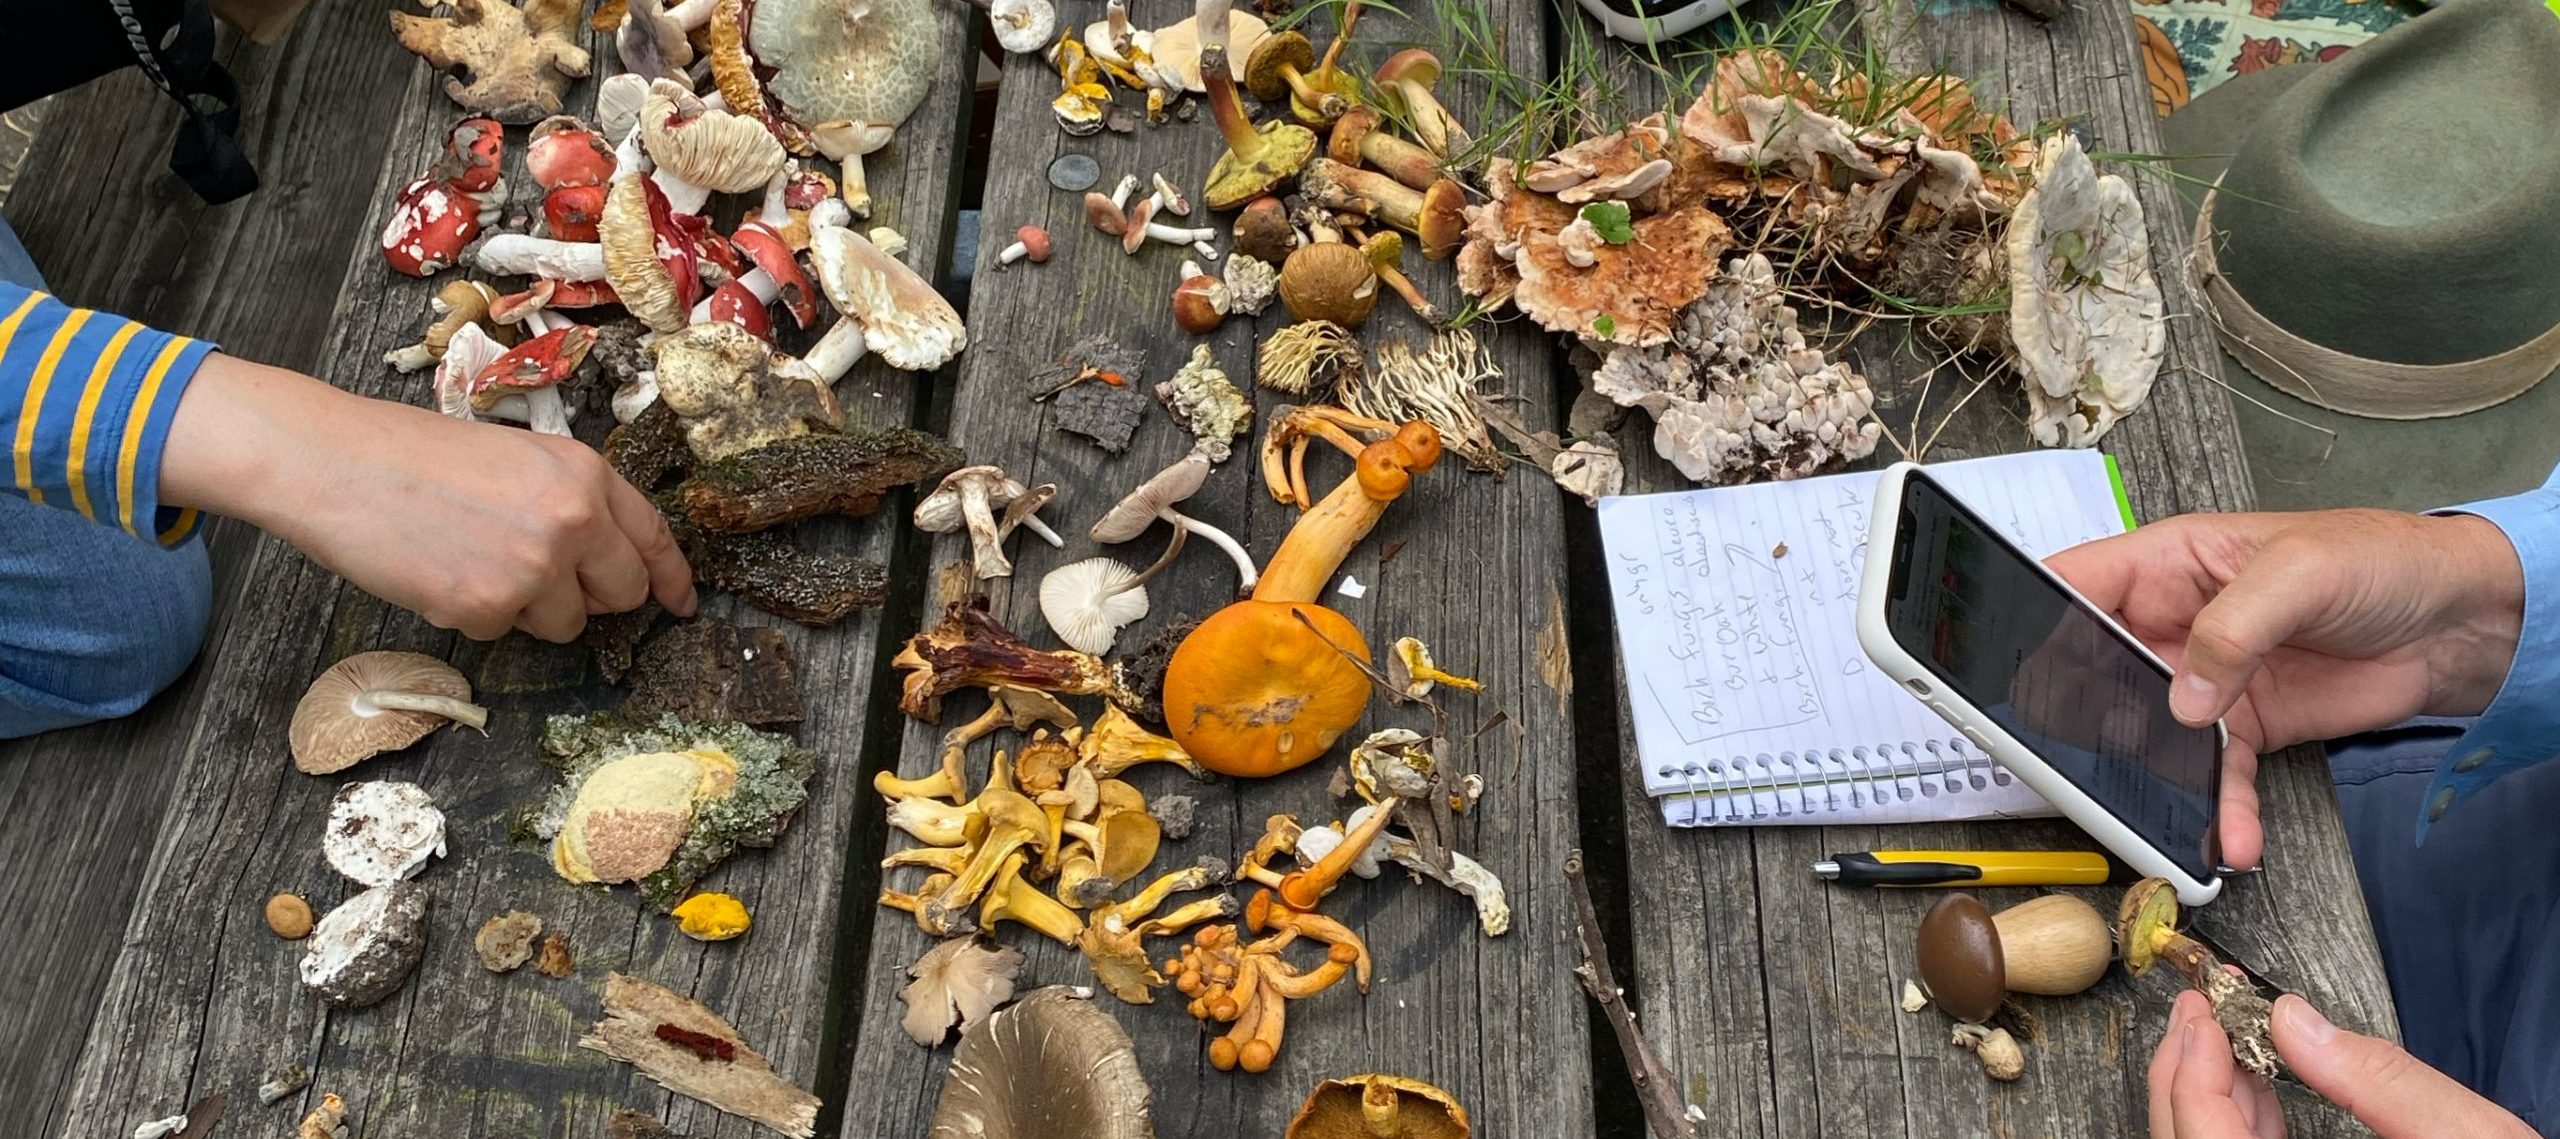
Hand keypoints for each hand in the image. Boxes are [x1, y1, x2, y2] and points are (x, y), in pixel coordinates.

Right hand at [160, 353, 694, 640]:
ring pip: (566, 624)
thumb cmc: (415, 454)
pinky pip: (505, 632)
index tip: (682, 603)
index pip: (653, 538)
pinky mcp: (489, 606)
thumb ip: (570, 502)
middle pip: (622, 594)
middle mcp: (573, 521)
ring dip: (531, 609)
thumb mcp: (517, 458)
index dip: (671, 578)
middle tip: (547, 580)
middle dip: (595, 598)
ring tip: (476, 560)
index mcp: (585, 474)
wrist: (335, 464)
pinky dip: (476, 613)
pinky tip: (442, 571)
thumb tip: (604, 557)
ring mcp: (534, 568)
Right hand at [2046, 510, 2523, 867]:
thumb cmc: (2380, 560)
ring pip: (2150, 739)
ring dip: (2153, 784)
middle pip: (2097, 674)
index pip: (2076, 587)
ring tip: (2160, 823)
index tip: (2011, 675)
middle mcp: (2172, 623)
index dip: (2034, 625)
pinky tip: (2230, 838)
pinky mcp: (2246, 728)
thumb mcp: (2300, 571)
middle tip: (2076, 766)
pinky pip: (2215, 776)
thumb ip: (2232, 628)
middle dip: (2083, 723)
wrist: (2461, 620)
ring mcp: (2206, 681)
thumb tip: (2183, 698)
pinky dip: (2219, 811)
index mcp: (2168, 564)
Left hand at [2149, 990, 2533, 1138]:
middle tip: (2196, 1011)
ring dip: (2209, 1094)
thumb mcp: (2464, 1136)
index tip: (2201, 1015)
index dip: (2190, 1074)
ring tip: (2218, 1031)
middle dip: (2185, 1075)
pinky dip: (2242, 1123)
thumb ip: (2381, 1079)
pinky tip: (2254, 1084)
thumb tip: (2295, 1019)